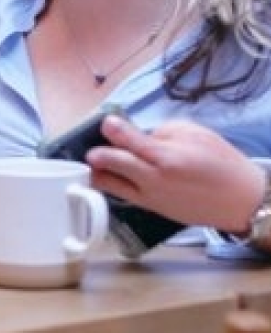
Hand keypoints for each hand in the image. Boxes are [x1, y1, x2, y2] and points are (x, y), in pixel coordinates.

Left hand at [88, 116, 264, 232]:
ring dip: (99, 174)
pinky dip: (114, 186)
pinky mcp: (155, 210)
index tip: (106, 122)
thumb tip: (140, 135)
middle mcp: (155, 180)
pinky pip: (126, 197)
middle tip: (90, 148)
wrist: (242, 201)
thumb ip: (162, 132)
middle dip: (98, 154)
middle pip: (114, 165)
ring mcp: (153, 198)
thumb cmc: (222, 163)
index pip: (128, 141)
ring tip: (89, 165)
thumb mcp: (194, 134)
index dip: (112, 128)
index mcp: (166, 158)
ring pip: (113, 187)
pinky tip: (107, 177)